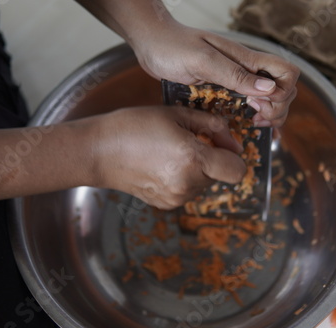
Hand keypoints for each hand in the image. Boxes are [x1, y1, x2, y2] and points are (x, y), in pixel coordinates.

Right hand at [92, 106, 245, 209]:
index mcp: (193, 159)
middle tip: (186, 141)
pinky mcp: (165, 204)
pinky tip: (161, 165)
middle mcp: (188, 184)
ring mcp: (176, 197)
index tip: (221, 145)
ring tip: (169, 152)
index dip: (233, 156)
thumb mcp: (176, 114)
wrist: (98, 152)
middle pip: (220, 175)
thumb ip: (212, 126)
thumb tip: (233, 142)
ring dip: (196, 169)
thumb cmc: (133, 126)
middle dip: (211, 159)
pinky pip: (186, 191)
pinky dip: (182, 179)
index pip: (237, 170)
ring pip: (203, 183)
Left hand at [132, 23, 299, 127]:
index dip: (282, 93)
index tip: (258, 106)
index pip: (287, 73)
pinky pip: (247, 104)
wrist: (153, 43)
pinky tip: (248, 127)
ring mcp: (236, 81)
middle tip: (255, 119)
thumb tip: (268, 89)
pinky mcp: (224, 90)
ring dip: (269, 115)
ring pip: (269, 99)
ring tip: (252, 124)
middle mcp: (246, 70)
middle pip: (283, 90)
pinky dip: (254, 117)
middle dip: (278, 109)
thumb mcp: (202, 60)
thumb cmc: (173, 46)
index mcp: (246, 59)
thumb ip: (234, 74)